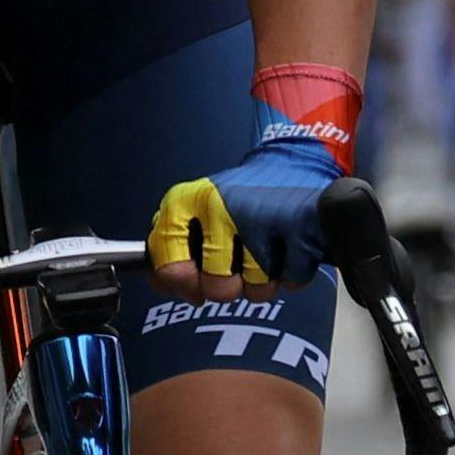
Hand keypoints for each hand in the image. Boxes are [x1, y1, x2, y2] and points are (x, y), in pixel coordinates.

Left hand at [151, 128, 347, 297]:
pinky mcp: (295, 225)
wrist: (293, 164)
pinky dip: (292, 271)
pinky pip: (290, 281)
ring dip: (264, 281)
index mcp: (182, 202)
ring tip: (265, 249)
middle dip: (230, 288)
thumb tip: (160, 282)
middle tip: (236, 263)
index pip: (168, 269)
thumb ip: (172, 248)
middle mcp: (214, 205)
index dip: (183, 287)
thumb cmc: (240, 199)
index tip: (193, 284)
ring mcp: (255, 215)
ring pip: (256, 290)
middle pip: (216, 288)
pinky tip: (288, 245)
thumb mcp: (195, 214)